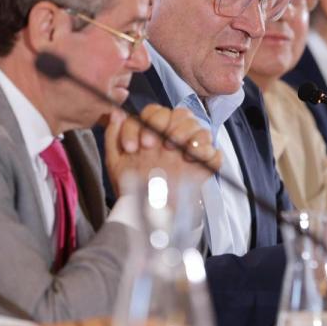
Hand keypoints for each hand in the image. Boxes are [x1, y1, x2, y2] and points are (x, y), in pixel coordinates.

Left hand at [104, 105, 220, 195]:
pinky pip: (214, 152)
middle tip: (153, 146)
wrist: (147, 213)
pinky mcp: (204, 166)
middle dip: (168, 125)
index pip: (155, 112)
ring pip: (198, 126)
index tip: (134, 146)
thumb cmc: (132, 187)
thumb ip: (113, 136)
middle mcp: (173, 137)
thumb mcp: (116, 162)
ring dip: (187, 132)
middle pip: (180, 114)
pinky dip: (205, 151)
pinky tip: (190, 158)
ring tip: (176, 149)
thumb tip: (116, 114)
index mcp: (154, 132)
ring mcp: (190, 150)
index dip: (146, 122)